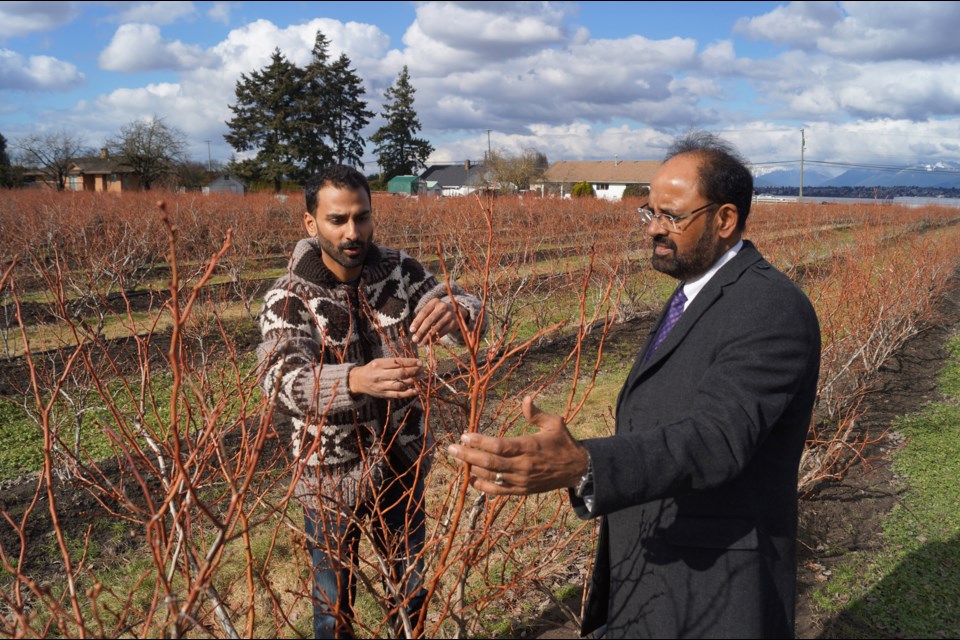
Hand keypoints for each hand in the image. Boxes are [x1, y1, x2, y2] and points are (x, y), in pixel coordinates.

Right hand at [348, 357, 422, 398]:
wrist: (358, 381)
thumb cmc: (372, 369)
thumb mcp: (379, 361)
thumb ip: (392, 362)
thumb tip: (411, 362)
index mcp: (379, 364)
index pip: (397, 362)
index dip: (410, 362)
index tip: (419, 362)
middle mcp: (380, 375)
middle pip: (400, 373)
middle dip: (413, 371)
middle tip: (422, 369)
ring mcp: (381, 386)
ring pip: (400, 384)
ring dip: (412, 381)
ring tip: (420, 377)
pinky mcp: (383, 394)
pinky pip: (397, 394)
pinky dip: (407, 393)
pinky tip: (415, 390)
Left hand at [410, 299, 459, 343]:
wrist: (456, 312)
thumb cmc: (438, 312)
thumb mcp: (431, 310)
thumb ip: (422, 318)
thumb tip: (414, 332)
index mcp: (435, 302)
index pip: (424, 312)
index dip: (417, 322)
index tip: (411, 330)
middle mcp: (443, 307)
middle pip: (429, 321)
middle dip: (421, 331)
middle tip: (414, 339)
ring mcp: (449, 315)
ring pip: (435, 328)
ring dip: (427, 338)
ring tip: (420, 344)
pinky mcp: (453, 324)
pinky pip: (442, 333)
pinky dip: (434, 339)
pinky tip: (428, 343)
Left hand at [447, 395, 588, 494]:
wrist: (577, 469)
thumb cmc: (563, 442)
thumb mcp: (554, 423)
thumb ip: (536, 414)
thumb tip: (526, 399)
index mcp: (530, 446)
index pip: (499, 445)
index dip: (480, 441)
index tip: (465, 434)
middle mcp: (523, 465)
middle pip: (490, 462)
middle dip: (468, 454)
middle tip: (451, 447)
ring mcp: (521, 480)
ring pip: (491, 476)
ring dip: (471, 468)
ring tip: (457, 459)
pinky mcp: (521, 491)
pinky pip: (498, 491)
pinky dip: (482, 486)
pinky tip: (470, 479)